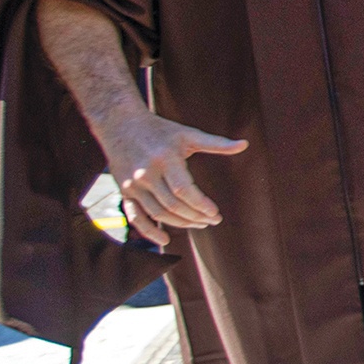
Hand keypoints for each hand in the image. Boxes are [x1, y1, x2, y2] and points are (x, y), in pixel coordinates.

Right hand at [97, 108, 247, 245]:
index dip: (201, 205)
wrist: (119, 123)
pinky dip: (149, 231)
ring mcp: (133, 185)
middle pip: (173, 206)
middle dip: (195, 217)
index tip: (216, 213)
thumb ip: (216, 143)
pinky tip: (165, 240)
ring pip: (158, 214)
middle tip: (212, 221)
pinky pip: (135, 217)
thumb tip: (245, 144)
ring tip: (199, 224)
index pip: (184, 191)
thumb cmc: (160, 130)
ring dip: (181, 224)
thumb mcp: (188, 134)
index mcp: (165, 159)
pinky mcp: (125, 191)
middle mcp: (146, 174)